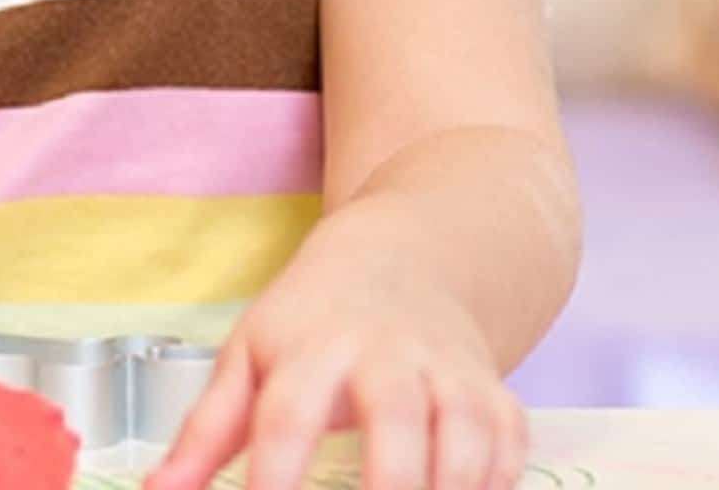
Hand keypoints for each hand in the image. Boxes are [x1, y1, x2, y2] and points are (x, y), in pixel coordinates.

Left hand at [144, 245, 526, 489]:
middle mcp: (386, 353)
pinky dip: (501, 477)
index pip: (289, 414)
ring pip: (467, 425)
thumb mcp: (252, 354)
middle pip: (396, 415)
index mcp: (314, 347)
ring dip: (455, 484)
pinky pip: (511, 435)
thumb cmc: (315, 316)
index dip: (276, 475)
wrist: (403, 252)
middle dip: (390, 482)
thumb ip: (207, 430)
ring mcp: (446, 368)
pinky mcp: (491, 387)